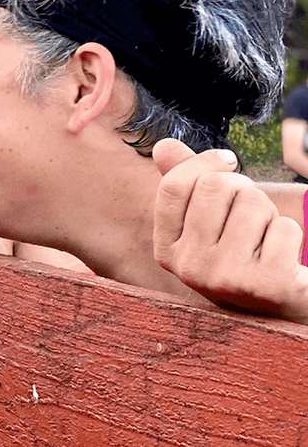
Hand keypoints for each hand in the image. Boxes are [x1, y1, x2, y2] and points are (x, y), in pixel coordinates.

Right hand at [152, 138, 307, 323]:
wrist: (275, 309)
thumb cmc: (239, 253)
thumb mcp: (205, 222)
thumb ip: (185, 183)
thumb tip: (164, 145)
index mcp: (166, 250)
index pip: (175, 186)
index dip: (204, 163)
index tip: (226, 161)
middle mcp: (189, 267)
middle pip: (216, 187)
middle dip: (242, 189)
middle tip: (248, 214)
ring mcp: (227, 278)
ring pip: (253, 202)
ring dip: (267, 213)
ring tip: (263, 237)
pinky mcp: (268, 284)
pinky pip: (285, 227)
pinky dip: (290, 234)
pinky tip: (280, 256)